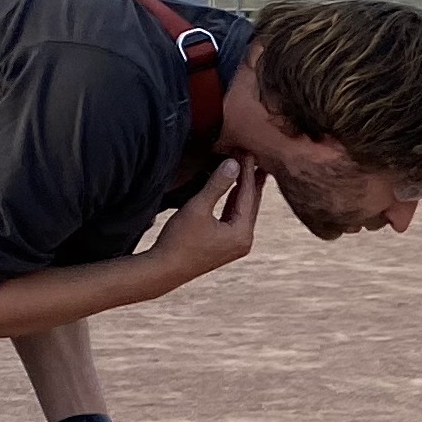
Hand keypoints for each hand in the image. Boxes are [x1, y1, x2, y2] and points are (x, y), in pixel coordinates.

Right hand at [133, 157, 264, 294]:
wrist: (164, 270)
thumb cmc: (179, 240)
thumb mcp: (198, 207)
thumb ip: (217, 185)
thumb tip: (233, 164)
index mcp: (242, 233)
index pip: (248, 195)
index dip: (247, 171)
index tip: (248, 152)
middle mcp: (244, 241)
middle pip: (251, 203)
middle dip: (251, 180)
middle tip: (256, 157)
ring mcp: (236, 245)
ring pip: (244, 211)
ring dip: (244, 191)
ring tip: (250, 170)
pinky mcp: (226, 246)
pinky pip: (235, 218)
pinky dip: (234, 203)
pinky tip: (234, 191)